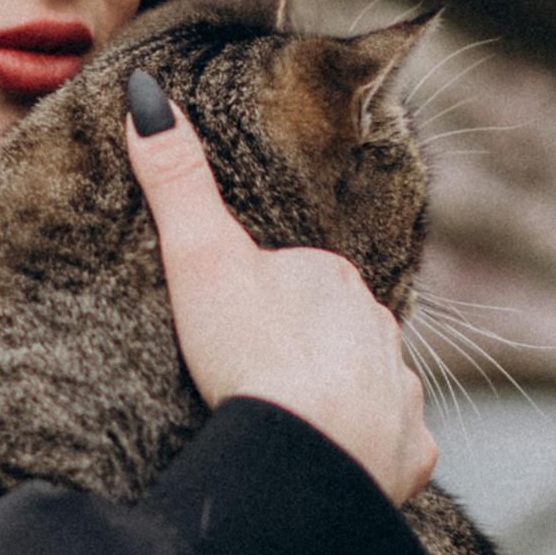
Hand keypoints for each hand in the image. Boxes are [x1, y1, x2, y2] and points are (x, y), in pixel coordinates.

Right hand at [124, 80, 435, 505]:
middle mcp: (380, 327)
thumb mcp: (199, 257)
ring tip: (290, 426)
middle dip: (306, 349)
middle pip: (338, 331)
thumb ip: (175, 180)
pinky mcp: (408, 455)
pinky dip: (367, 455)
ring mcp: (400, 392)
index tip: (232, 330)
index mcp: (333, 278)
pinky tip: (331, 461)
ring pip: (369, 387)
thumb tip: (147, 93)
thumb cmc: (250, 351)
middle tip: (256, 379)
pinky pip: (391, 449)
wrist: (305, 451)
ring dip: (337, 400)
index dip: (264, 302)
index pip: (300, 278)